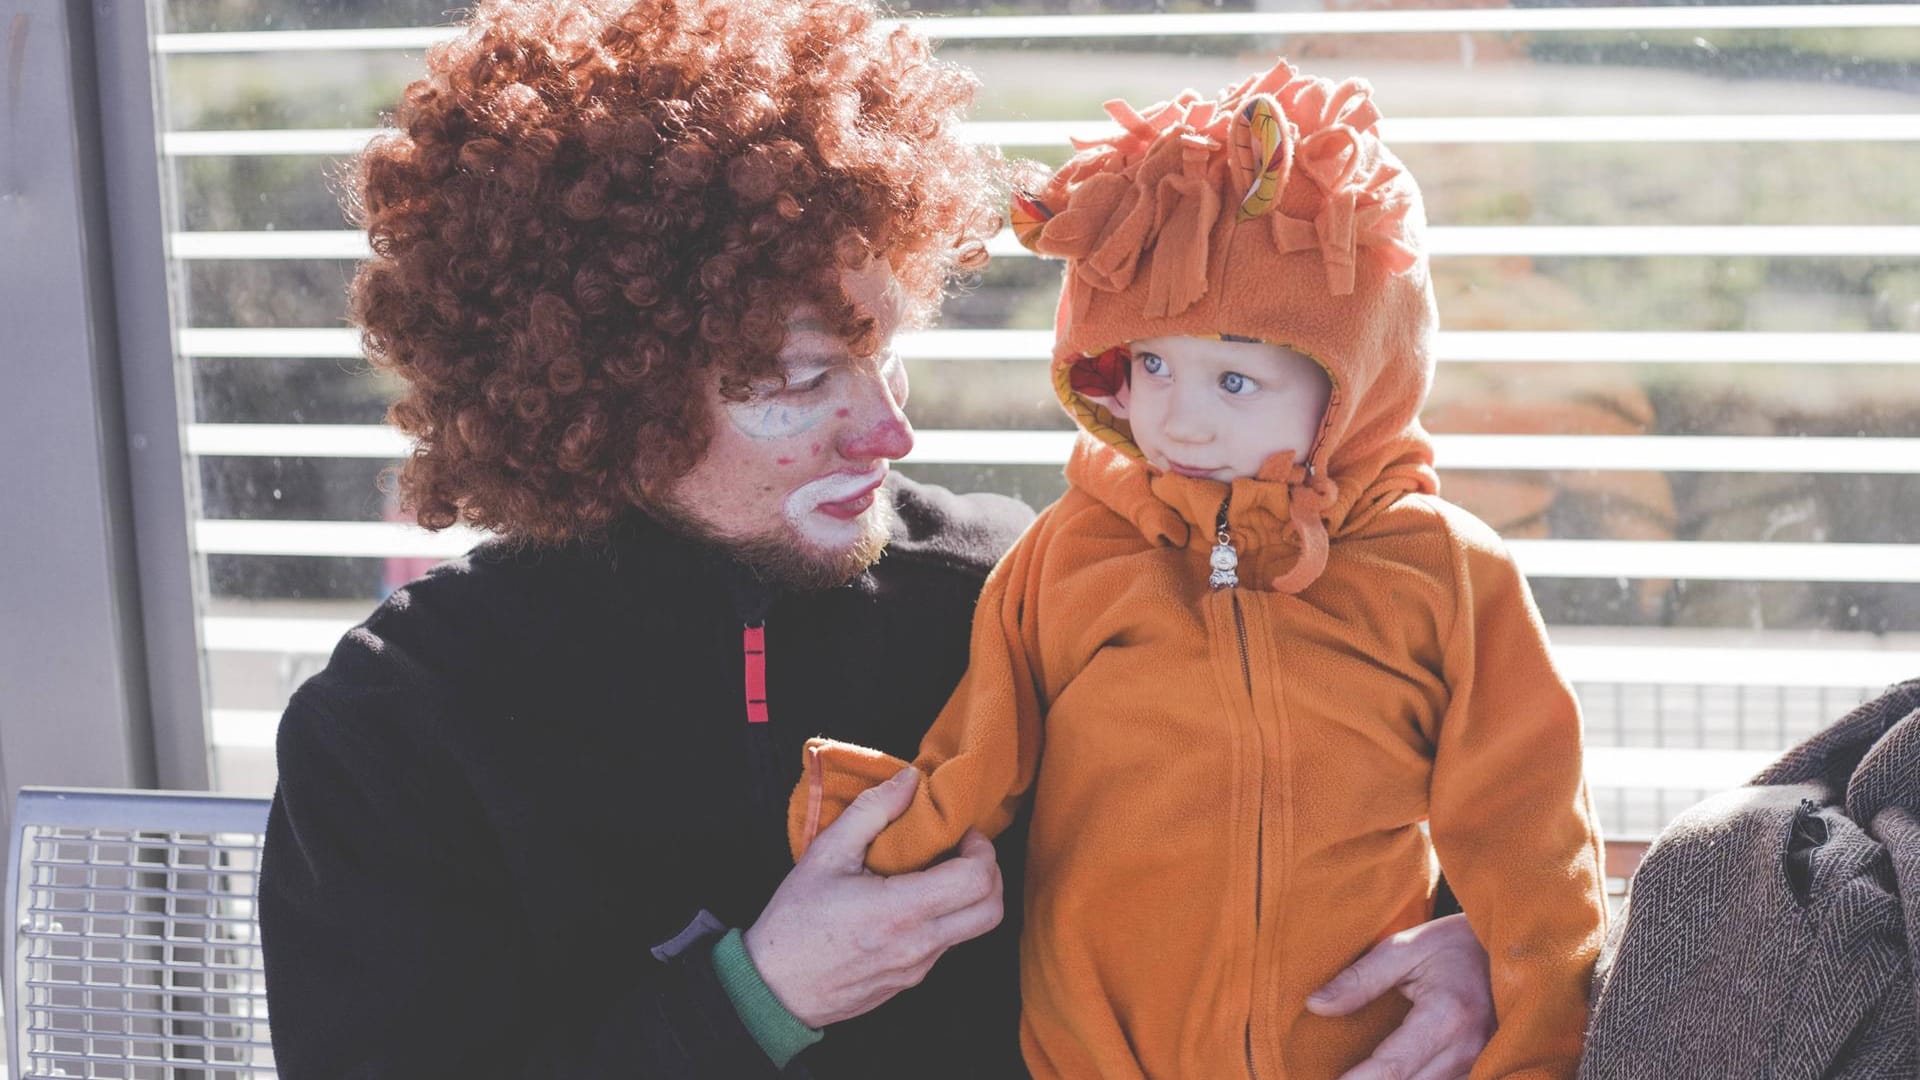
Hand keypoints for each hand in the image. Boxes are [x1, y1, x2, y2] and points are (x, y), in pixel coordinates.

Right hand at [743, 767, 1004, 1027]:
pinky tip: (910, 899)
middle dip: (989, 873)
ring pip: (971, 930)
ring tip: (932, 872)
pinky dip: (944, 917)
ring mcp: (917, 969)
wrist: (772, 988)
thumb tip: (910, 779)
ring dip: (966, 896)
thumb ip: (872, 810)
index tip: (960, 833)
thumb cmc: (794, 920)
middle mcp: (918, 945)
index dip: (981, 849)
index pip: (977, 880)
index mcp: (900, 911)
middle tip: (962, 851)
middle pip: (991, 910)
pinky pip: (945, 945)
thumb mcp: (826, 853)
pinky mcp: (910, 982)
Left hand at [1306, 913, 1493, 1079]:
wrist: (1508, 950)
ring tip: (1359, 1071)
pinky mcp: (1483, 1069)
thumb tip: (1315, 1005)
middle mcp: (1467, 1049)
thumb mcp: (1404, 947)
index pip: (1392, 1069)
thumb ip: (1360, 979)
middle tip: (1332, 1074)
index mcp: (1447, 1016)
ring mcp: (1480, 1063)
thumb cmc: (1453, 944)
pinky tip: (1388, 1073)